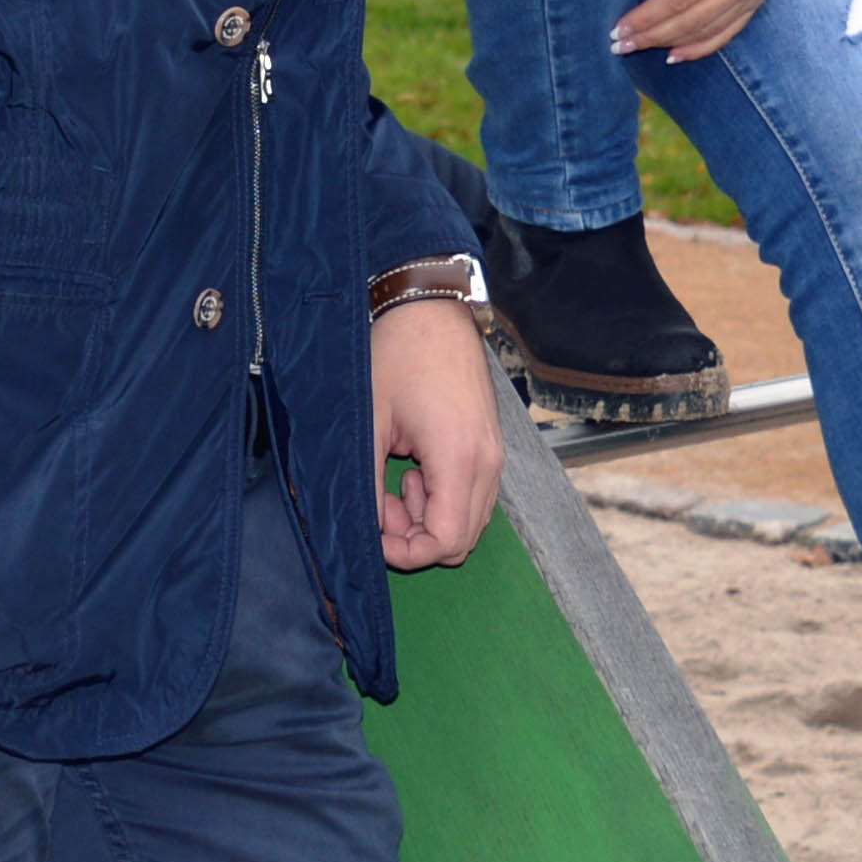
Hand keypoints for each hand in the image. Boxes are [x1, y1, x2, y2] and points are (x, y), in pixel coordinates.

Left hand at [370, 293, 506, 569]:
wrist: (430, 308)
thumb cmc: (397, 356)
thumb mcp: (371, 424)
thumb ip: (369, 485)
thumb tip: (367, 529)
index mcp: (459, 458)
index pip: (446, 541)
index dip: (407, 553)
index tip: (375, 535)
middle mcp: (487, 463)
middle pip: (462, 540)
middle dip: (416, 537)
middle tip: (382, 503)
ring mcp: (494, 454)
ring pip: (469, 520)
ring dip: (429, 517)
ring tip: (397, 481)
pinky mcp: (490, 446)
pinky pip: (473, 495)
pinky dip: (443, 498)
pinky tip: (415, 468)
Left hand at [611, 0, 772, 64]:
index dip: (647, 17)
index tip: (619, 29)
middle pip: (692, 20)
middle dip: (653, 35)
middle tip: (620, 45)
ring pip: (707, 32)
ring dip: (671, 44)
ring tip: (639, 48)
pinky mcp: (756, 4)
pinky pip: (726, 34)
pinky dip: (700, 48)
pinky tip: (675, 54)